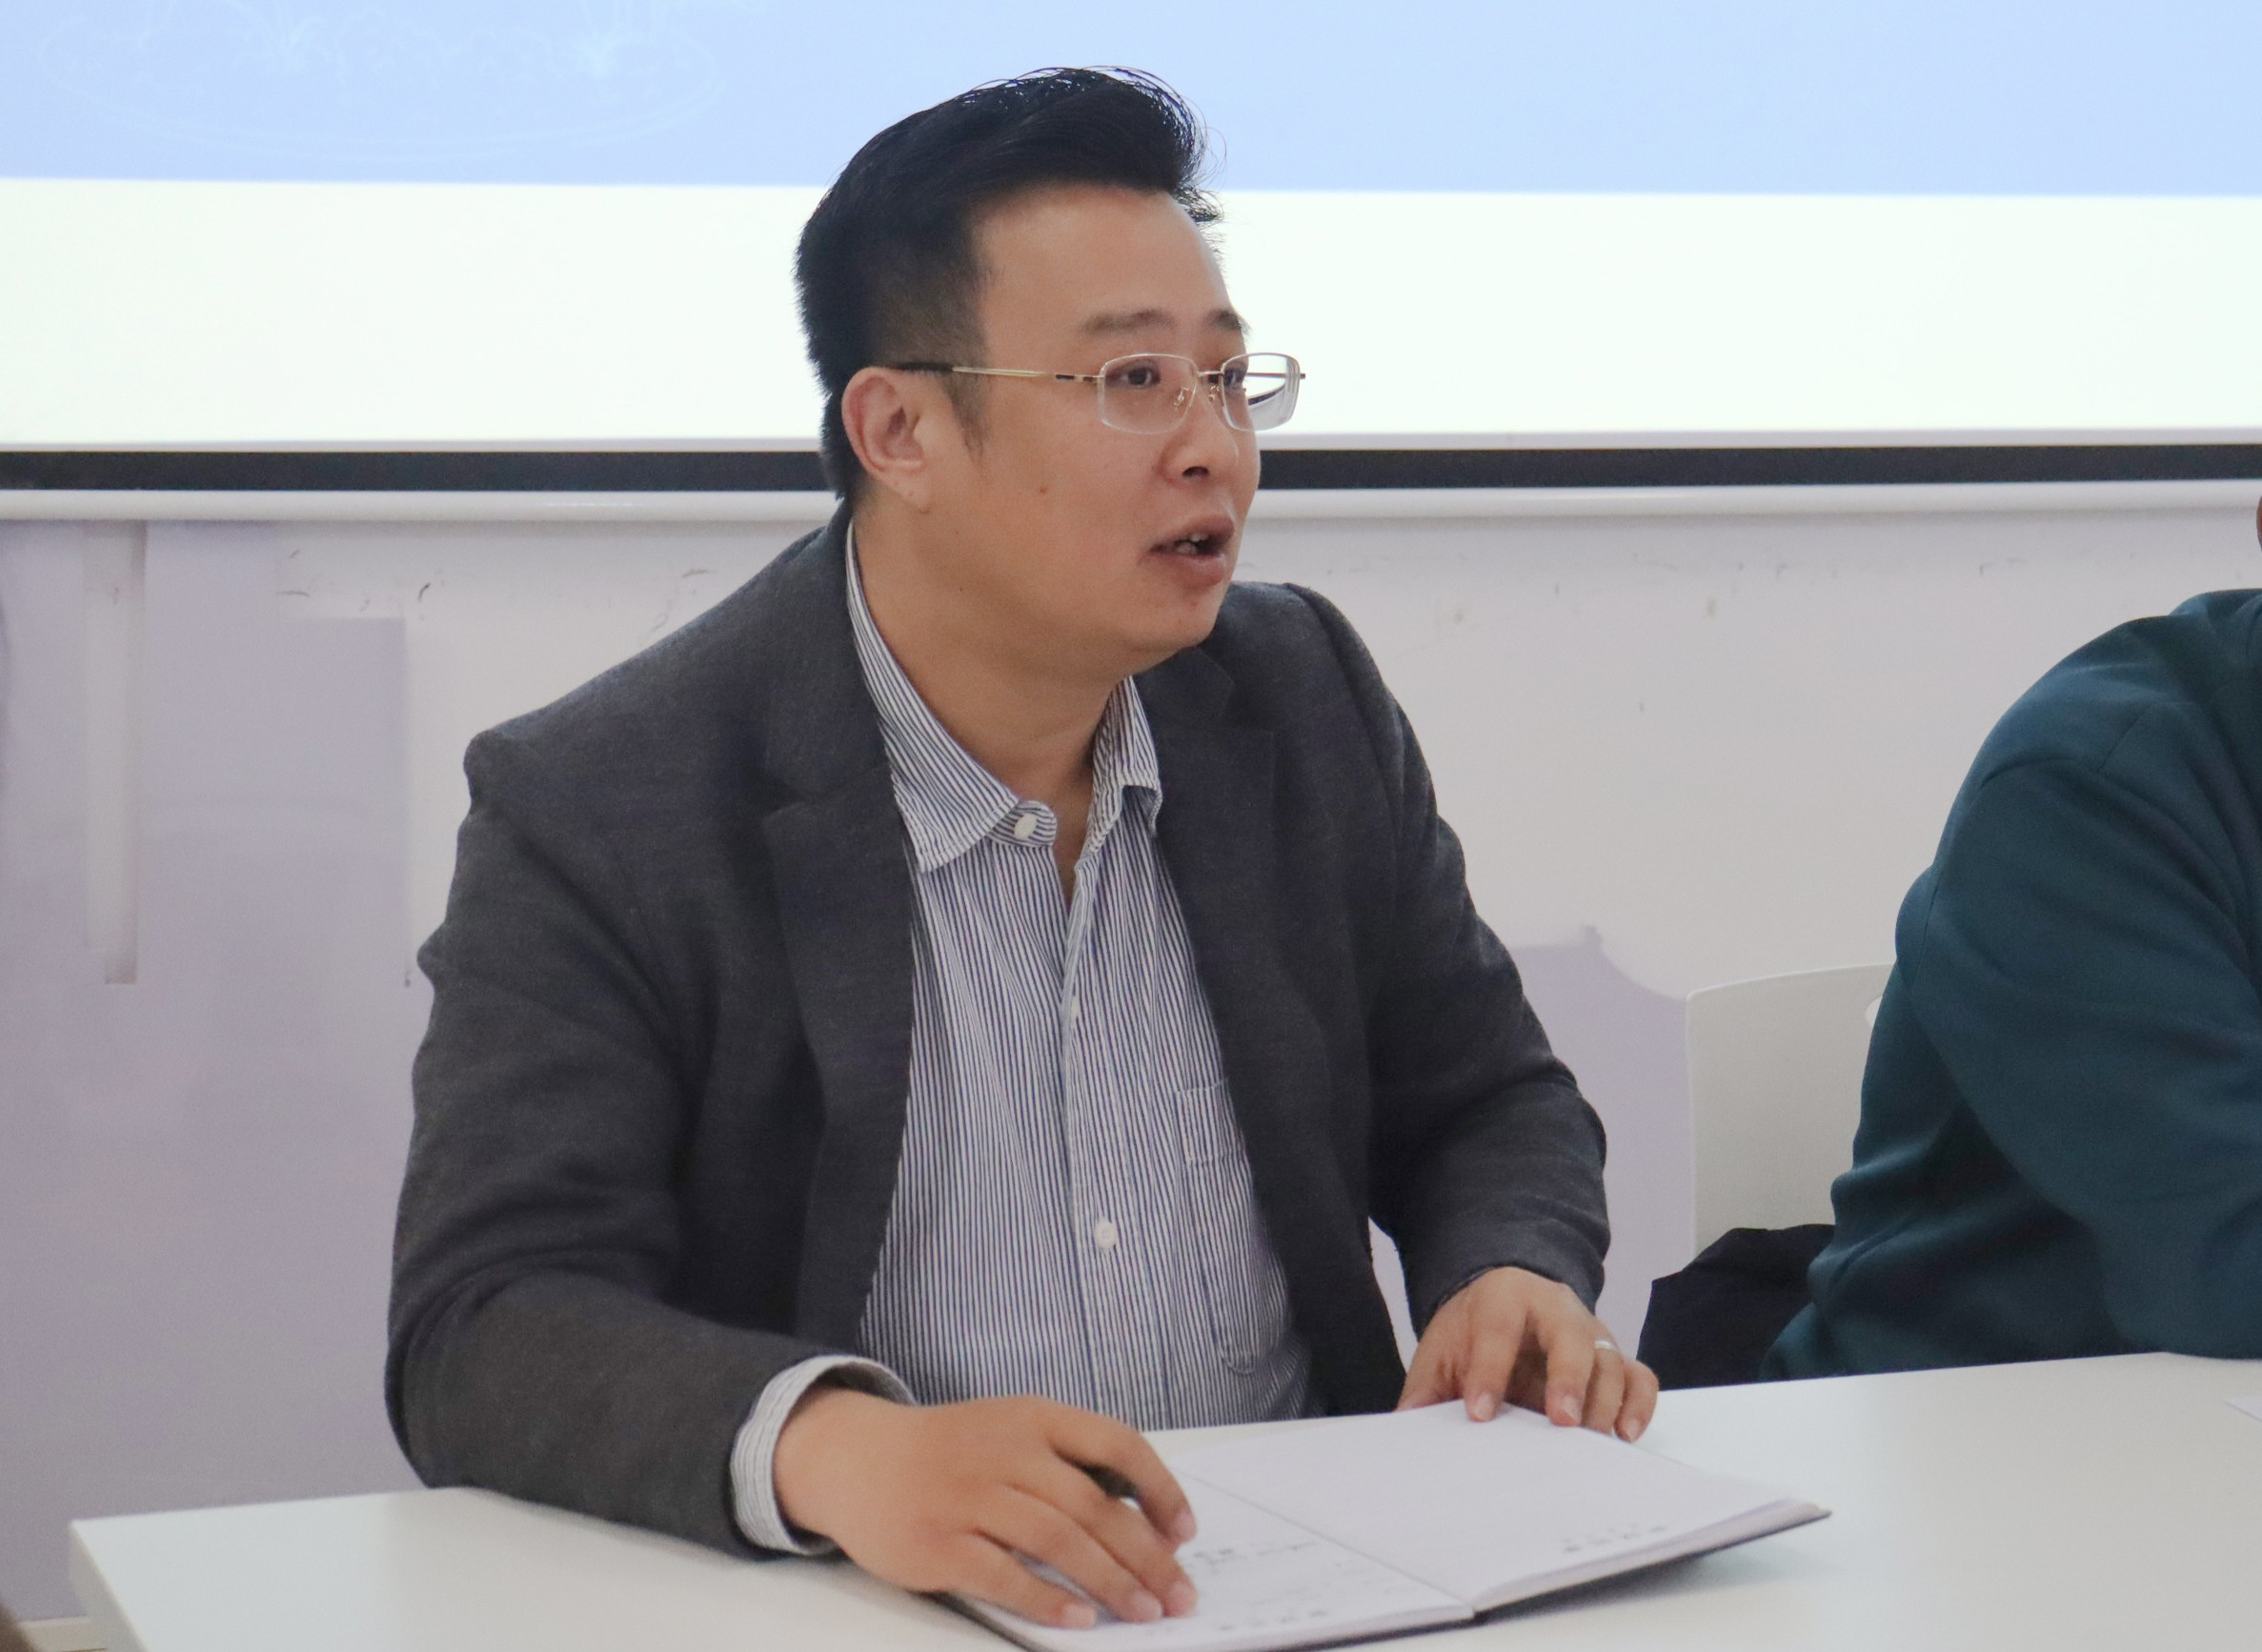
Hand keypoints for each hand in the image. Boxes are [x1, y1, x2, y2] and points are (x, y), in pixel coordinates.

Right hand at [773, 1389, 1199, 1630]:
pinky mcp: (937, 1542)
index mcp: (1033, 1417)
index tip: (1186, 1532)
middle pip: (1094, 1505)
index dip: (1160, 1489)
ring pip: (1057, 1539)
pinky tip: (1078, 1618)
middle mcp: (1006, 1451)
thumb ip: (1067, 1464)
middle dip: (1146, 1555)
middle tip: (1178, 1593)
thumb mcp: (1010, 1431)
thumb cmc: (950, 1451)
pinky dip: (1046, 1598)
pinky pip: (1003, 1575)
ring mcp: (969, 1496)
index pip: (1117, 1443)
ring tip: (1143, 1611)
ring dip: (1110, 1580)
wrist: (856, 1457)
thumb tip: (1142, 1522)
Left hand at [1397, 1265, 1657, 1440]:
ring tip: (1590, 1439)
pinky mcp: (1613, 1359)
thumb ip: (1425, 1388)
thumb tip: (1407, 1428)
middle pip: (1572, 1336)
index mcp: (1504, 1296)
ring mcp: (1590, 1333)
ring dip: (1605, 1401)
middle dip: (1568, 1378)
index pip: (1499, 1329)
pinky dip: (1638, 1405)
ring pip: (1610, 1359)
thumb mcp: (1440, 1350)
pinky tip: (1623, 1434)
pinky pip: (1639, 1377)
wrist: (1503, 1304)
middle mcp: (1556, 1308)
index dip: (1489, 1371)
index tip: (1479, 1413)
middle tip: (1560, 1420)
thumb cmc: (1472, 1331)